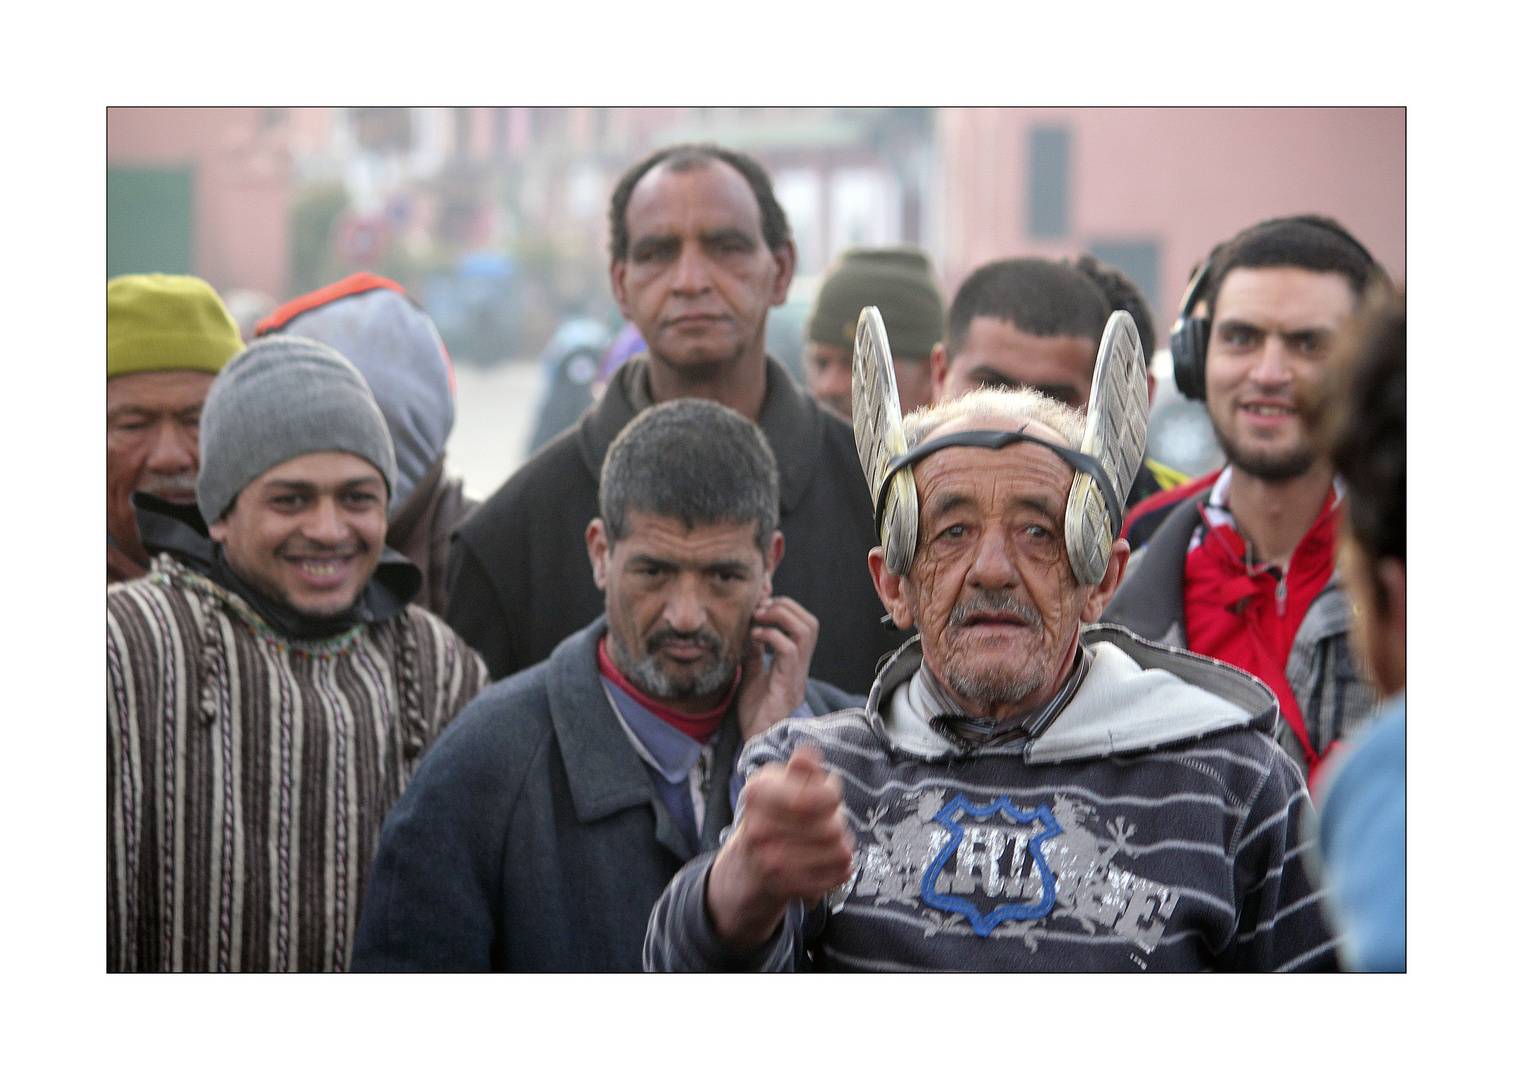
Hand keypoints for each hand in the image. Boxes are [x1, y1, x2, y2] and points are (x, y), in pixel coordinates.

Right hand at [706, 744, 854, 951]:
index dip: (832, 795)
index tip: (827, 795)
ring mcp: (769, 861)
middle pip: (832, 827)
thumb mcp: (783, 784)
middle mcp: (757, 828)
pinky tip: (829, 862)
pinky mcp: (785, 886)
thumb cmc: (776, 814)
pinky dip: (840, 868)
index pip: (818, 798)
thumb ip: (802, 771)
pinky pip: (836, 875)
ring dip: (841, 846)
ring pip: (839, 852)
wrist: (750, 863)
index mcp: (758, 792)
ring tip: (828, 843)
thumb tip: (809, 753)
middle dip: (837, 822)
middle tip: (826, 822)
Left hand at [736, 596, 819, 741]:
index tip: (761, 600)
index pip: (803, 623)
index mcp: (794, 662)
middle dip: (784, 606)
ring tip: (758, 619)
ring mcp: (797, 675)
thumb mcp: (751, 675)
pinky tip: (754, 637)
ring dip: (780, 617)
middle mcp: (801, 666)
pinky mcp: (788, 684)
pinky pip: (789, 650)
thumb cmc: (755, 713)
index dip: (785, 605)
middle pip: (809, 622)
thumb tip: (751, 630)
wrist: (755, 741)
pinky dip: (771, 636)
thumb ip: (755, 654)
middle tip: (759, 609)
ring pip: (805, 631)